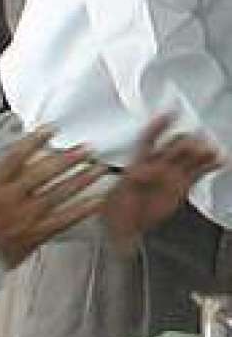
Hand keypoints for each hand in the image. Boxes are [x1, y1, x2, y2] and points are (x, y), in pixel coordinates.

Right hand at [0, 129, 107, 268]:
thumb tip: (36, 151)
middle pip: (42, 173)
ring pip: (58, 194)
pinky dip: (83, 209)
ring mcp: (25, 217)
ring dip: (81, 179)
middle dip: (67, 159)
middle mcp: (10, 199)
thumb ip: (12, 171)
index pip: (15, 156)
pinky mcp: (38, 233)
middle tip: (86, 149)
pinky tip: (97, 200)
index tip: (51, 129)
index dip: (34, 140)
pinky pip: (65, 219)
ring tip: (98, 168)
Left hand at [103, 114, 222, 251]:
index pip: (149, 138)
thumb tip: (142, 172)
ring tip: (211, 149)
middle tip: (195, 142)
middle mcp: (156, 163)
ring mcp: (170, 173)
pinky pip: (198, 171)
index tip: (170, 113)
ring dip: (200, 151)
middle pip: (174, 146)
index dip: (159, 125)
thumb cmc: (118, 205)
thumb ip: (134, 180)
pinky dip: (209, 165)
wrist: (126, 224)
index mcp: (138, 160)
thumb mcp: (121, 189)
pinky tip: (220, 160)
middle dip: (184, 143)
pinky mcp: (182, 184)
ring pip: (188, 157)